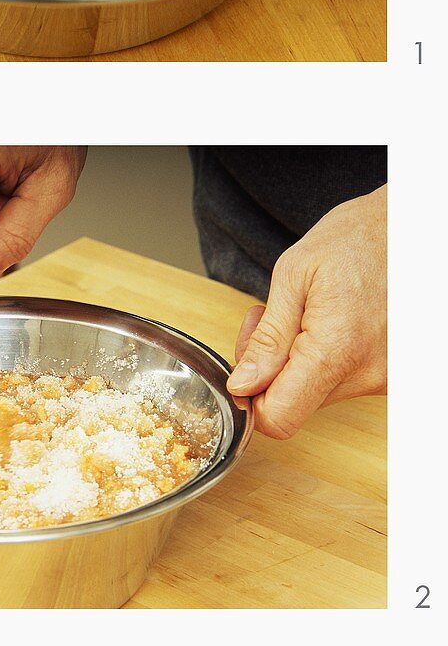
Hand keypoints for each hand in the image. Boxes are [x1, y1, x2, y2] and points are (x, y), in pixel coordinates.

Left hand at [227, 185, 386, 438]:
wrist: (404, 229)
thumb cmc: (353, 241)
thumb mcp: (293, 276)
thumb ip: (268, 338)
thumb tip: (243, 384)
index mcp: (337, 350)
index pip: (279, 417)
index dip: (251, 396)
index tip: (245, 365)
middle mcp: (368, 376)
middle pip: (295, 403)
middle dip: (270, 367)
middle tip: (269, 318)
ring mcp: (385, 379)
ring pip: (317, 393)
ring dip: (297, 360)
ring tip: (304, 313)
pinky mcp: (391, 375)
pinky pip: (343, 382)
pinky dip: (324, 359)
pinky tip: (327, 322)